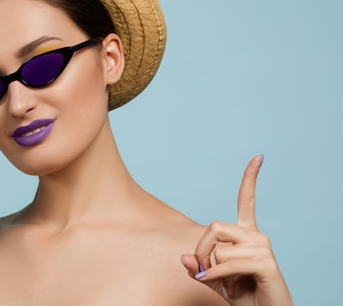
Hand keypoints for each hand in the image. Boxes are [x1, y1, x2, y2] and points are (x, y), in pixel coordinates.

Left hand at [181, 155, 292, 304]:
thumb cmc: (243, 296)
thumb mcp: (213, 280)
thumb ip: (198, 267)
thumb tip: (183, 257)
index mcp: (246, 234)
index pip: (246, 200)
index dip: (250, 178)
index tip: (259, 156)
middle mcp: (256, 235)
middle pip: (213, 227)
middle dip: (202, 251)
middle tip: (208, 273)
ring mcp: (263, 247)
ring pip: (218, 250)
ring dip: (213, 272)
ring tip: (229, 286)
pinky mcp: (265, 262)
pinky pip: (227, 264)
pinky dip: (218, 279)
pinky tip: (225, 290)